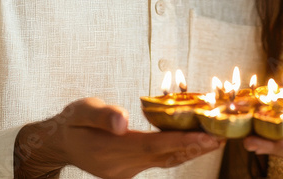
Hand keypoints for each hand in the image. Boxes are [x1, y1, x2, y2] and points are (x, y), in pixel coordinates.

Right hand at [14, 97, 222, 178]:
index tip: (207, 136)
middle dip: (195, 147)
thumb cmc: (71, 121)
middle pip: (165, 156)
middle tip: (223, 137)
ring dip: (190, 151)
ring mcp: (125, 173)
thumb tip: (122, 120)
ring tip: (215, 140)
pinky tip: (191, 142)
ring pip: (164, 161)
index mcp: (111, 150)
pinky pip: (157, 161)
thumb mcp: (81, 110)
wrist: (59, 143)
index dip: (182, 141)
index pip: (154, 145)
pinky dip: (176, 151)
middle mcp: (122, 166)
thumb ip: (102, 114)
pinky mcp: (128, 172)